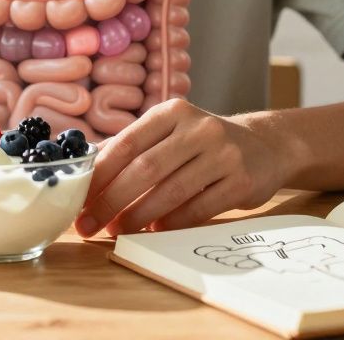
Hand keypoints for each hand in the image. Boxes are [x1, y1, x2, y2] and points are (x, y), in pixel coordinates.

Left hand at [75, 98, 283, 236]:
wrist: (264, 144)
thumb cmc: (202, 143)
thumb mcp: (169, 132)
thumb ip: (131, 147)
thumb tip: (85, 168)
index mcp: (172, 112)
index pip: (127, 144)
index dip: (99, 175)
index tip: (78, 199)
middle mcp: (198, 128)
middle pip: (145, 169)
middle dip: (112, 201)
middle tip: (89, 224)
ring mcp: (223, 154)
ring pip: (171, 191)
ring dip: (139, 216)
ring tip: (117, 231)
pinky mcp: (241, 181)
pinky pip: (199, 208)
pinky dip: (172, 223)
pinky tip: (155, 231)